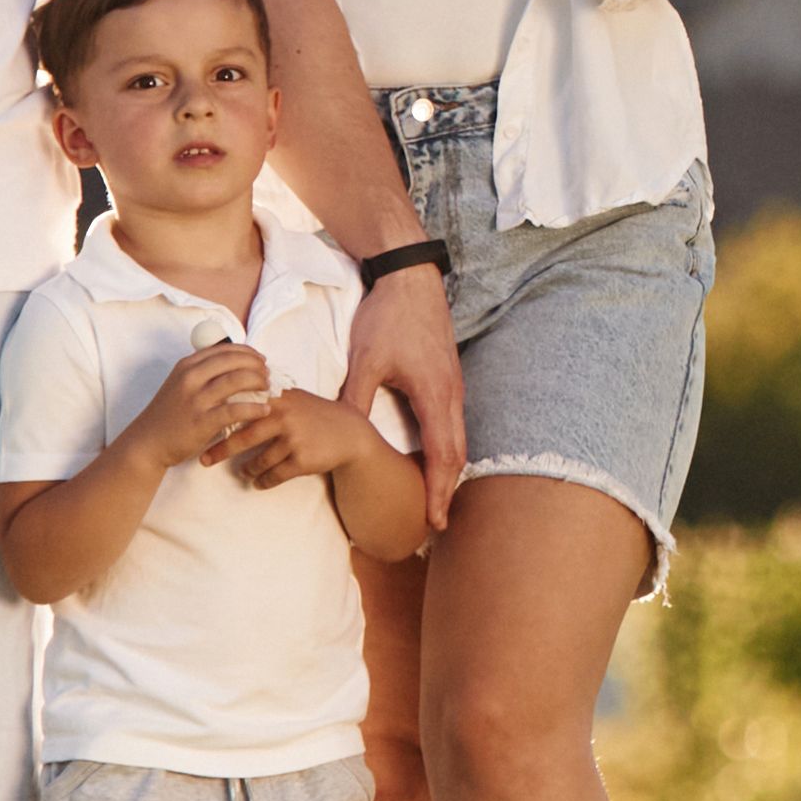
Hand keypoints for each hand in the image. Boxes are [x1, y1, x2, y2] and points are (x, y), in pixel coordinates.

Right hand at [119, 340, 274, 478]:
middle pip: (234, 360)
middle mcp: (191, 377)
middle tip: (268, 374)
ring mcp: (196, 399)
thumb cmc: (168, 415)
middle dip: (257, 365)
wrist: (147, 442)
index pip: (224, 349)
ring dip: (259, 382)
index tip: (260, 359)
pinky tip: (265, 410)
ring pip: (237, 380)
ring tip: (268, 389)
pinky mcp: (203, 420)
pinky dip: (255, 408)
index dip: (247, 352)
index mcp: (186, 365)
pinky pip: (236, 410)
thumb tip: (235, 365)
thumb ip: (202, 373)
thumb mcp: (180, 384)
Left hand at [208, 386, 371, 491]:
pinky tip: (259, 482)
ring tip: (242, 472)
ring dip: (248, 469)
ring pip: (259, 460)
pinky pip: (274, 475)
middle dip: (221, 450)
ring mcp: (293, 439)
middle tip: (204, 459)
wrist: (348, 433)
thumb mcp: (293, 397)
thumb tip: (232, 392)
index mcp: (277, 399)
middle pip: (244, 436)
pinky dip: (264, 481)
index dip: (219, 419)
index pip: (241, 407)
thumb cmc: (314, 414)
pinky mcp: (302, 460)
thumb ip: (266, 395)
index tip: (199, 428)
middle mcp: (283, 417)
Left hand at [345, 264, 464, 526]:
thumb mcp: (366, 361)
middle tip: (436, 522)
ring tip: (436, 497)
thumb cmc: (388, 317)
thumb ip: (355, 400)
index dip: (436, 491)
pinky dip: (447, 449)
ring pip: (458, 440)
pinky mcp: (448, 378)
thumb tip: (342, 436)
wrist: (410, 278)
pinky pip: (453, 423)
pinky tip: (433, 457)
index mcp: (434, 395)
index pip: (441, 456)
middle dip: (446, 490)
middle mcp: (451, 395)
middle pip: (456, 455)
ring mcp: (453, 386)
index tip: (433, 520)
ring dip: (448, 471)